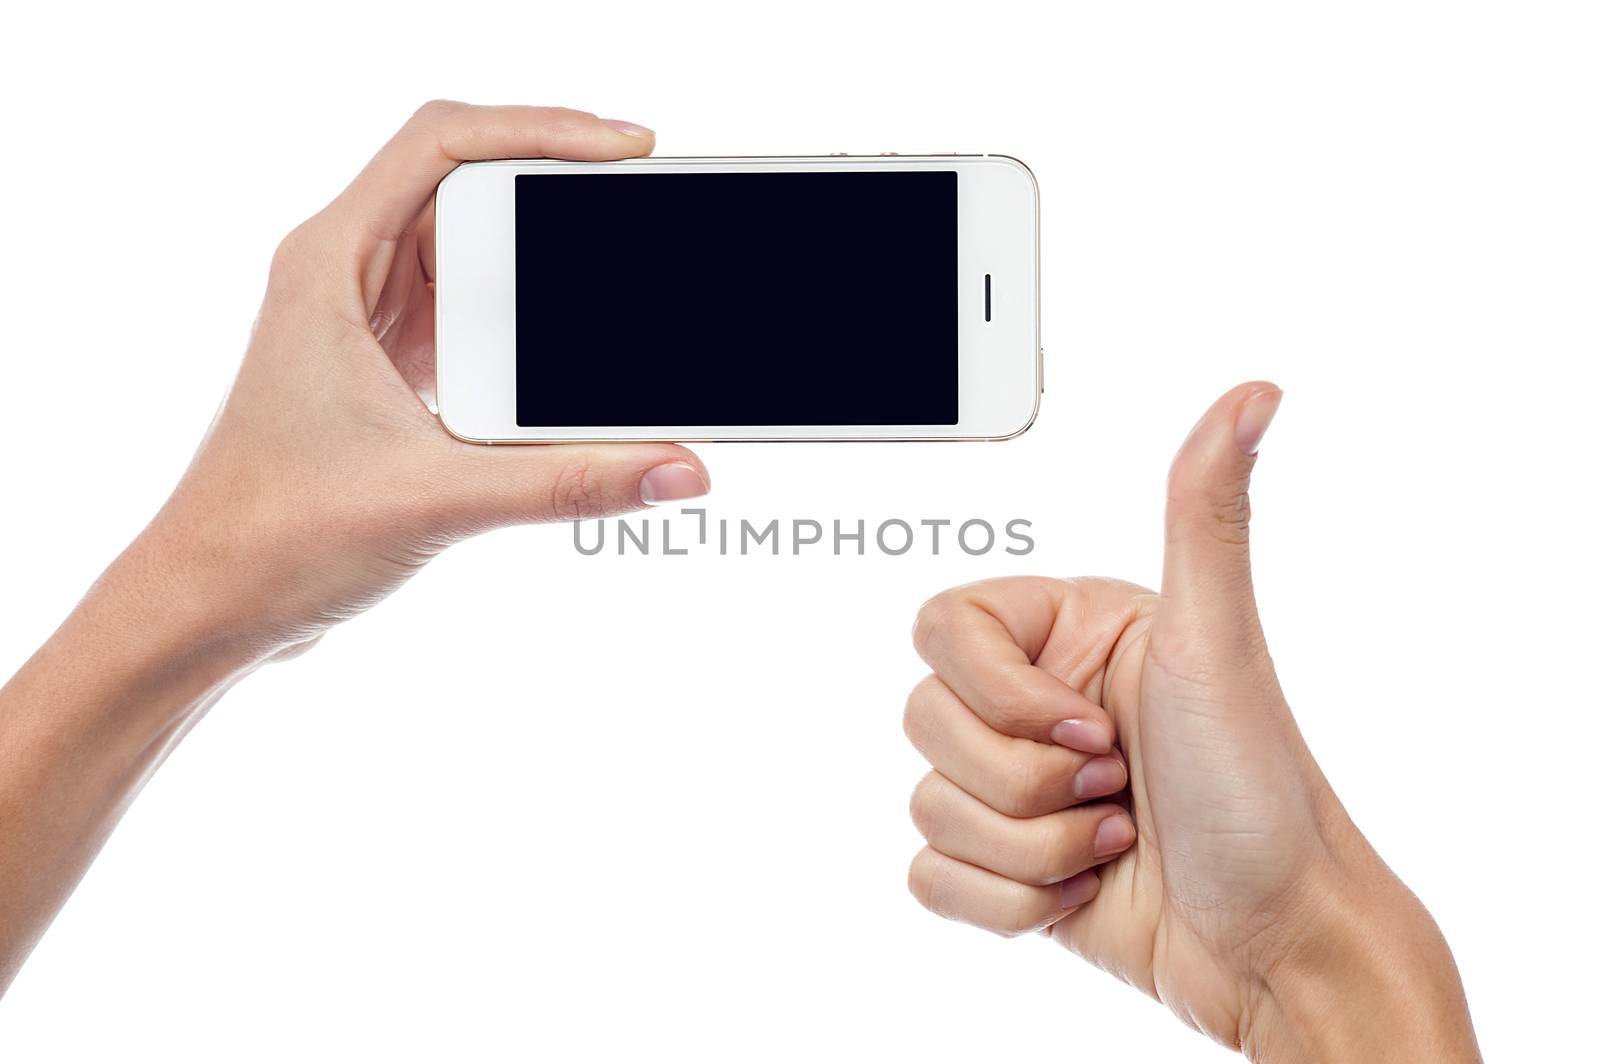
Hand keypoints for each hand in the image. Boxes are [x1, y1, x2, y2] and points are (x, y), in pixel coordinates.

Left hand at [134, 100, 709, 660]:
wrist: (211, 603)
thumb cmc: (273, 537)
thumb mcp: (436, 498)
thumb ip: (568, 483)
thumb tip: (677, 467)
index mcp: (330, 265)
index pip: (443, 144)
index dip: (542, 127)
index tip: (626, 150)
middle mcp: (346, 277)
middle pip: (467, 186)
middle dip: (557, 189)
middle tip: (638, 205)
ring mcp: (368, 322)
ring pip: (473, 253)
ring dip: (544, 264)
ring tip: (620, 274)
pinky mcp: (392, 370)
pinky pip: (473, 316)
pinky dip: (528, 325)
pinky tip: (573, 352)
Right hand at [903, 384, 1480, 1061]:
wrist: (1276, 940)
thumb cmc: (1259, 792)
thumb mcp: (1218, 642)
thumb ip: (1206, 511)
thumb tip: (1254, 393)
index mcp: (1068, 635)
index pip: (942, 630)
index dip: (1000, 692)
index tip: (1089, 722)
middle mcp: (1036, 702)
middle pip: (926, 722)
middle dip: (1028, 781)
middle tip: (1118, 784)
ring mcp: (1017, 786)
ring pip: (929, 805)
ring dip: (1033, 847)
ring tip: (1115, 839)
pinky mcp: (1004, 863)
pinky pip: (932, 875)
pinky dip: (1008, 901)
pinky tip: (1088, 885)